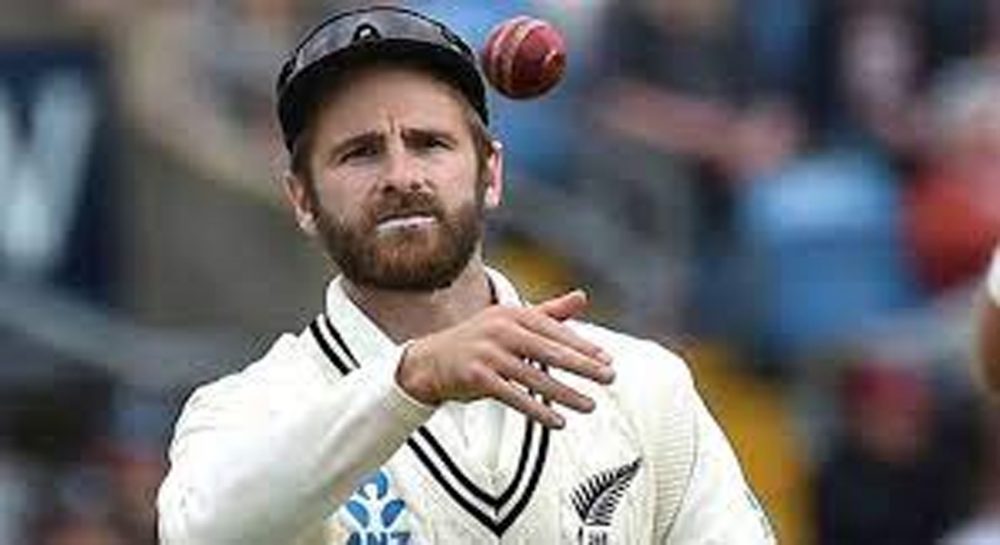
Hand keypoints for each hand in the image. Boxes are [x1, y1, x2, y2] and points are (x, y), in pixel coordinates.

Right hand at [396, 290, 614, 427]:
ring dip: (565, 394)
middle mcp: (501, 330)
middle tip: (609, 378)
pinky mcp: (477, 377)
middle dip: (582, 366)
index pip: (555, 330)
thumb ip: (549, 312)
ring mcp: (488, 354)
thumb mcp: (512, 320)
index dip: (583, 345)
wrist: (430, 360)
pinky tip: (558, 421)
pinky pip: (514, 397)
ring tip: (589, 405)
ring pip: (535, 377)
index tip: (607, 359)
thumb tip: (583, 297)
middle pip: (550, 351)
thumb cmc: (480, 340)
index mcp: (513, 314)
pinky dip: (538, 411)